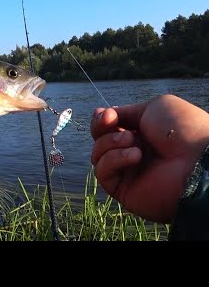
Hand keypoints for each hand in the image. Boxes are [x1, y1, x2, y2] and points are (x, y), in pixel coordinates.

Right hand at [91, 94, 208, 222]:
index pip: (109, 127)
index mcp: (141, 133)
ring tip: (132, 141)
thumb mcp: (154, 107)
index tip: (105, 114)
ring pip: (97, 155)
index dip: (102, 120)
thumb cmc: (182, 130)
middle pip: (99, 139)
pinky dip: (113, 160)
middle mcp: (132, 151)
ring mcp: (126, 171)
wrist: (198, 162)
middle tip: (110, 120)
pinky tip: (134, 156)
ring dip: (110, 143)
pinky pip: (102, 172)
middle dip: (100, 127)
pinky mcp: (122, 189)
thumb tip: (102, 114)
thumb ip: (125, 111)